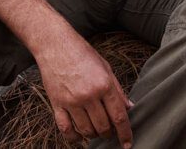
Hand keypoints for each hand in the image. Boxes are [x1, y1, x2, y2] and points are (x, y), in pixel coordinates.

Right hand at [34, 27, 134, 146]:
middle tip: (110, 133)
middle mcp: (89, 95)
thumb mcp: (106, 68)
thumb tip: (129, 107)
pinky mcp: (57, 104)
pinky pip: (66, 129)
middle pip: (103, 126)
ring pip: (86, 130)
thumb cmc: (82, 54)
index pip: (119, 116)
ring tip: (97, 132)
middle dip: (109, 134)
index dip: (125, 133)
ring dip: (94, 135)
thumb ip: (118, 90)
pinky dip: (74, 138)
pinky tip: (80, 137)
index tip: (128, 144)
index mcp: (104, 85)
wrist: (56, 45)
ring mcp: (72, 101)